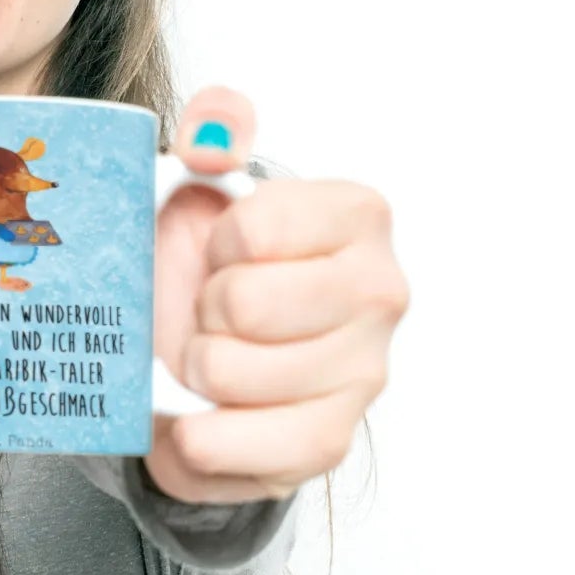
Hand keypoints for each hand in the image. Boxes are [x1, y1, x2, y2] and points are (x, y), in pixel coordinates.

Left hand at [147, 86, 407, 503]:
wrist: (206, 343)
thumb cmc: (211, 259)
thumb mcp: (204, 182)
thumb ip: (213, 133)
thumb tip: (214, 126)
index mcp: (358, 216)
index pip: (254, 230)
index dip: (214, 244)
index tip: (222, 250)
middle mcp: (381, 293)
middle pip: (243, 305)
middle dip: (201, 309)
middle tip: (211, 309)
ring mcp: (364, 372)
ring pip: (231, 374)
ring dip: (193, 367)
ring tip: (207, 353)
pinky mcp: (331, 440)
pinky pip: (249, 447)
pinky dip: (202, 437)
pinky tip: (198, 417)